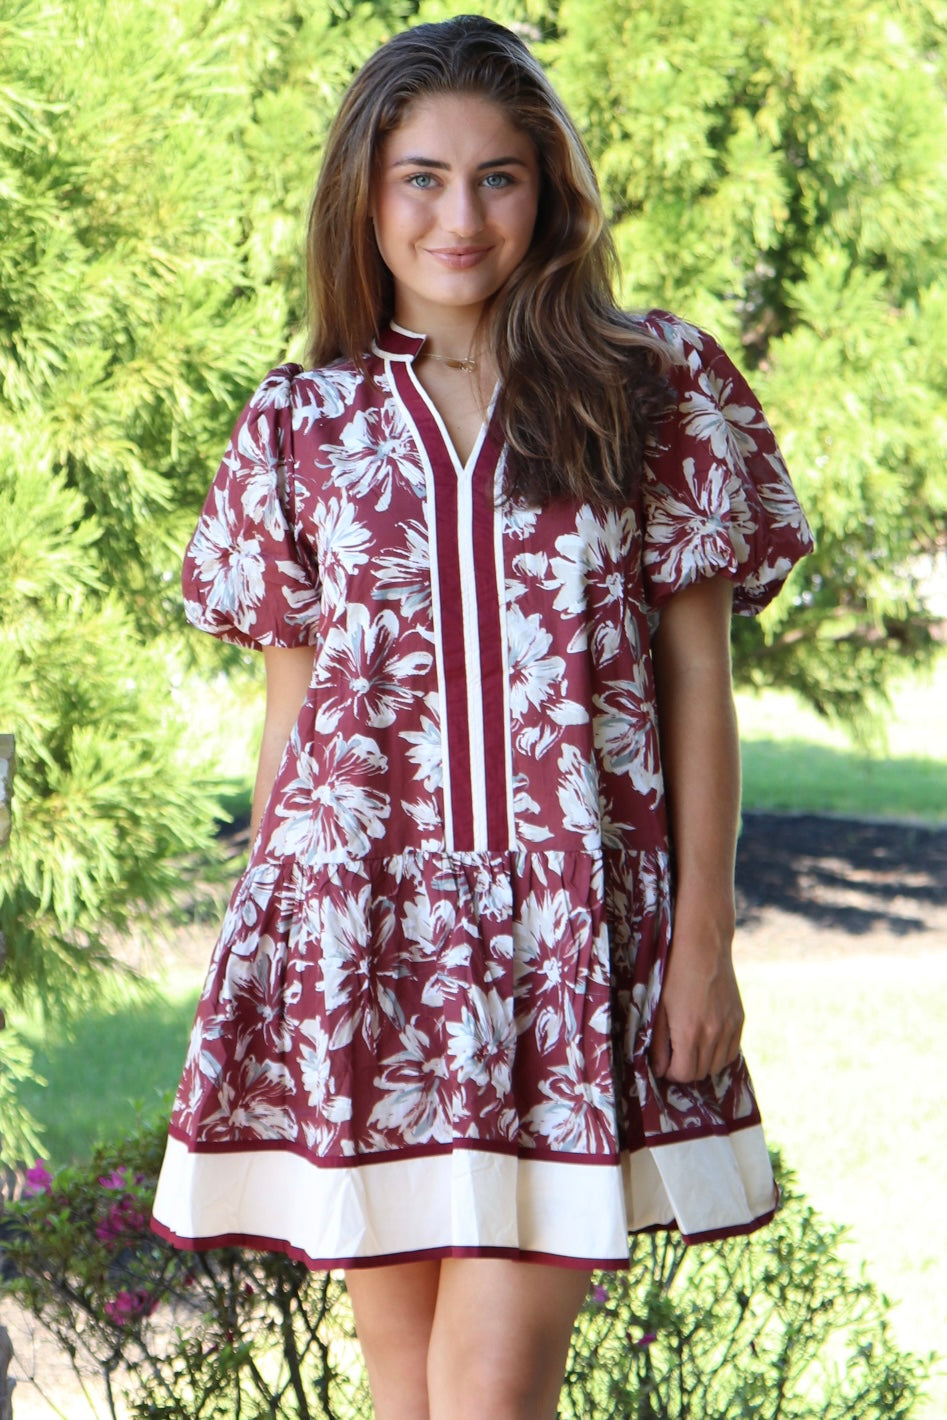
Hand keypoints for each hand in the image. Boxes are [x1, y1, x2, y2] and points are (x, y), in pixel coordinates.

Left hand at [649, 925, 744, 1083]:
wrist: (704, 945)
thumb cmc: (673, 972)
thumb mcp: (659, 1007)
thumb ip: (658, 1042)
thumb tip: (659, 1068)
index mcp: (689, 1032)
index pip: (683, 1074)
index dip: (670, 1073)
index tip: (663, 1063)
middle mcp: (713, 1034)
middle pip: (700, 1073)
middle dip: (684, 1069)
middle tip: (674, 1056)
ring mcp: (729, 1027)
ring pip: (717, 1066)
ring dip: (702, 1064)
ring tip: (690, 1049)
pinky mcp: (739, 1020)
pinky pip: (732, 1052)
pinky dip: (719, 1054)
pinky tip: (707, 1042)